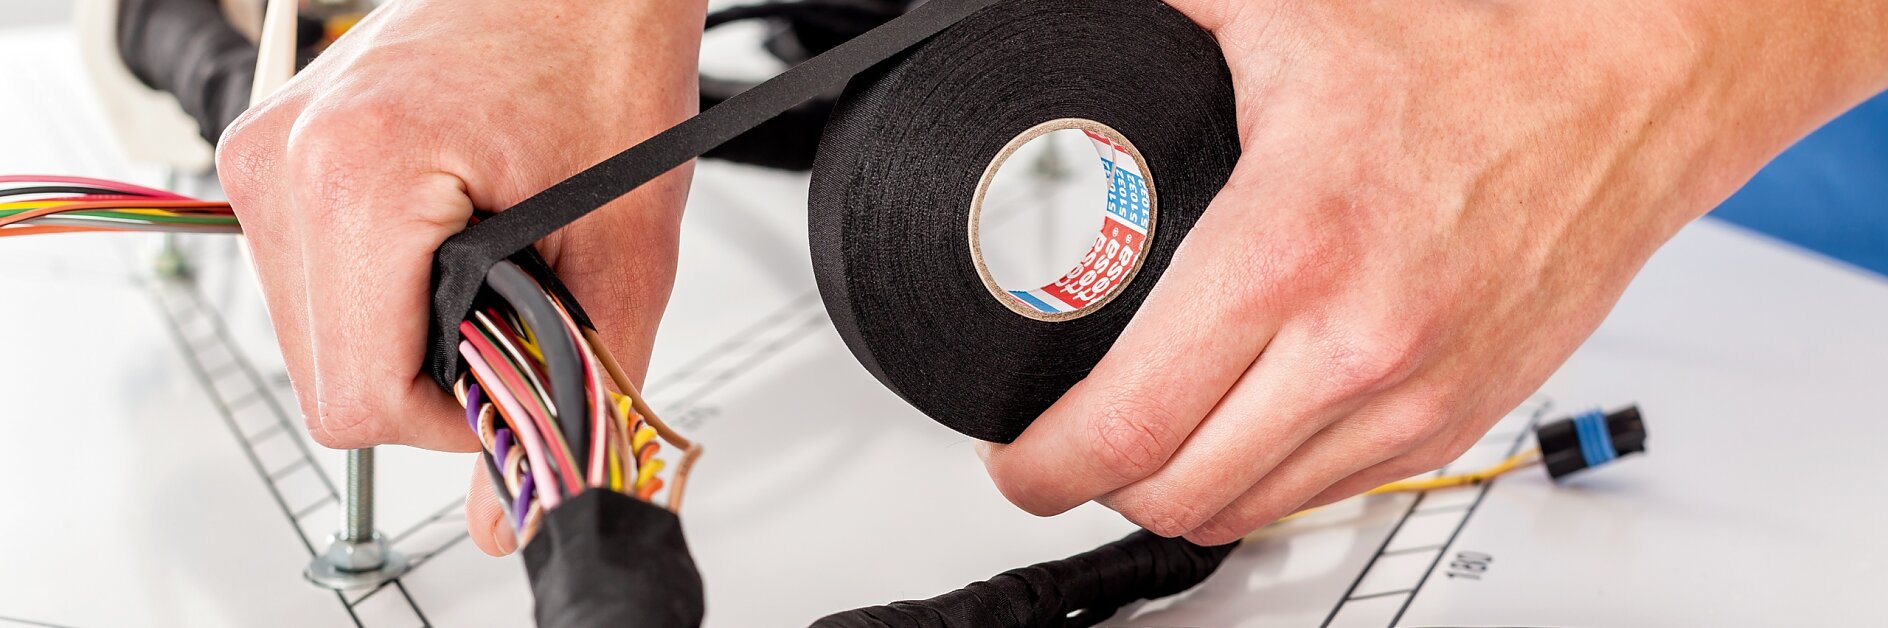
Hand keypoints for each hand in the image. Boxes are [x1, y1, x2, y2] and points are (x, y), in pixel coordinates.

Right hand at [217, 0, 705, 554]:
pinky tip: (447, 238)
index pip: (358, 398)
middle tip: (513, 320)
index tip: (510, 385)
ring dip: (403, 332)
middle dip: (427, 379)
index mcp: (356, 176)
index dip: (450, 423)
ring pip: (314, 334)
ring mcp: (268, 149)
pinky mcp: (276, 147)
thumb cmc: (603, 53)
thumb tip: (511, 509)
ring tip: (485, 260)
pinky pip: (310, 276)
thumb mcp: (625, 246)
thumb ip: (581, 387)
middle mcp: (287, 160)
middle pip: (326, 377)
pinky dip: (382, 286)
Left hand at [981, 0, 1887, 543]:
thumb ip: (1160, 17)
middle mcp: (1353, 345)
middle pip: (1175, 494)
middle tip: (1063, 450)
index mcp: (1287, 252)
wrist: (1620, 93)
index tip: (1017, 456)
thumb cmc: (1471, 59)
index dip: (1044, 466)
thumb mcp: (1280, 14)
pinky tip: (1238, 437)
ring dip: (1176, 494)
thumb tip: (1078, 19)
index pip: (1128, 425)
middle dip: (1094, 485)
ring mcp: (1411, 397)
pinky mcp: (1455, 420)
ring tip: (1142, 447)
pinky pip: (1328, 496)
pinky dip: (1264, 484)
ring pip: (1248, 512)